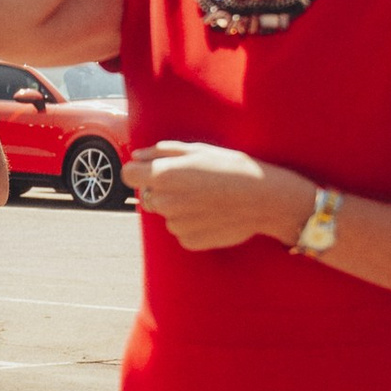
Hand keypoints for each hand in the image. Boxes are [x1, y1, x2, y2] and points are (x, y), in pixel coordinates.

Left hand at [121, 140, 312, 250]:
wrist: (263, 199)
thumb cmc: (231, 168)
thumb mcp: (197, 150)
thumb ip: (161, 151)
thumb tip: (137, 155)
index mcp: (163, 175)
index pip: (127, 174)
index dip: (139, 170)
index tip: (153, 170)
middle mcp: (164, 202)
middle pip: (148, 195)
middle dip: (162, 189)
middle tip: (192, 184)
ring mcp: (175, 224)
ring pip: (166, 214)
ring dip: (179, 207)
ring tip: (207, 199)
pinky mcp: (188, 241)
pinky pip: (181, 230)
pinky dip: (192, 224)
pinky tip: (212, 214)